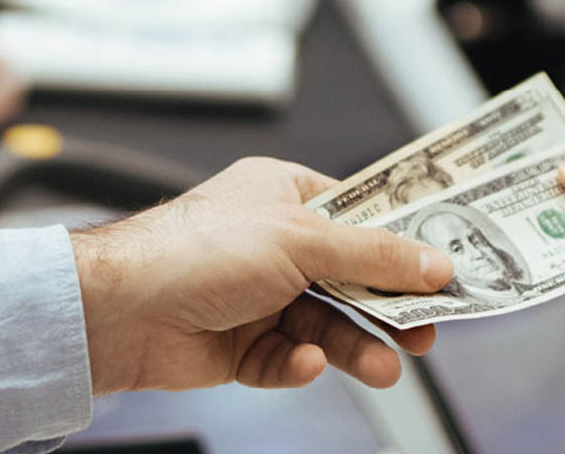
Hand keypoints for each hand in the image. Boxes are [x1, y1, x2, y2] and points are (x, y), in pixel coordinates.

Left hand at [72, 157, 454, 393]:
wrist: (118, 311)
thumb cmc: (196, 250)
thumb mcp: (304, 241)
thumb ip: (374, 257)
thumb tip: (434, 263)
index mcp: (286, 197)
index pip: (362, 218)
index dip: (404, 244)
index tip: (446, 266)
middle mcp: (275, 245)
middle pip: (352, 279)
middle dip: (387, 308)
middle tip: (426, 329)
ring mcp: (259, 296)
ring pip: (327, 326)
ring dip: (356, 346)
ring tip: (388, 366)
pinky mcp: (242, 344)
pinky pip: (288, 358)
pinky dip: (299, 363)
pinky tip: (303, 362)